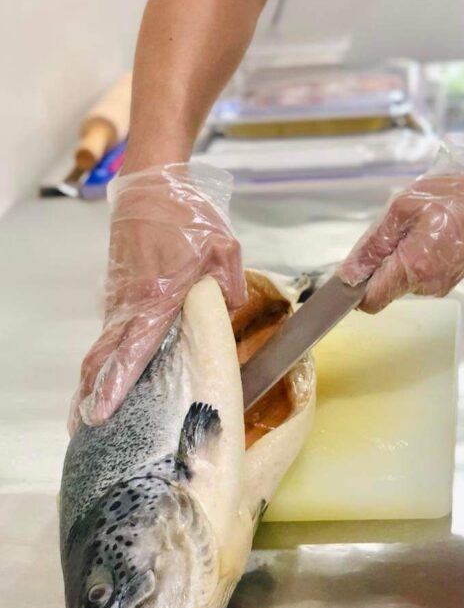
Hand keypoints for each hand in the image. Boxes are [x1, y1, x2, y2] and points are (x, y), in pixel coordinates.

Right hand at [70, 163, 246, 430]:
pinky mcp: (117, 290)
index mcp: (158, 294)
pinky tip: (107, 373)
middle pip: (106, 354)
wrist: (153, 184)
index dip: (118, 380)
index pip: (135, 346)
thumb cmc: (187, 215)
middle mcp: (131, 301)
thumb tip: (234, 311)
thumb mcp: (224, 248)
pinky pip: (111, 328)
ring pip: (105, 343)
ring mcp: (119, 296)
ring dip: (97, 375)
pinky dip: (106, 353)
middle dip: (95, 390)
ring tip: (90, 410)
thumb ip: (230, 286)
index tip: (102, 408)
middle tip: (86, 424)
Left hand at [339, 168, 463, 313]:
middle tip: (398, 227)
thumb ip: (372, 245)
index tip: (353, 268)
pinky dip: (416, 257)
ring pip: (401, 279)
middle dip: (380, 262)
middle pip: (384, 287)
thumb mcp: (403, 208)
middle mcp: (426, 285)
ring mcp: (440, 285)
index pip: (369, 301)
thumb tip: (348, 274)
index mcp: (413, 268)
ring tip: (420, 226)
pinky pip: (419, 274)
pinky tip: (432, 233)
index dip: (354, 287)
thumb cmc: (458, 198)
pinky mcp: (449, 280)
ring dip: (399, 256)